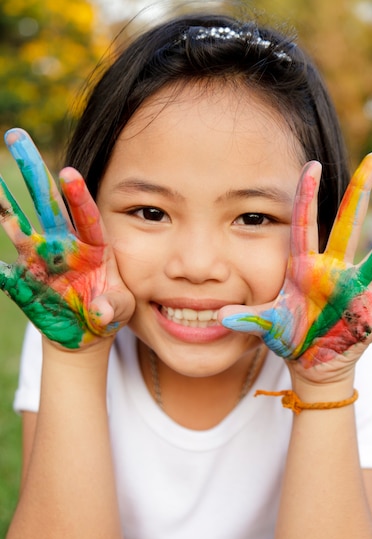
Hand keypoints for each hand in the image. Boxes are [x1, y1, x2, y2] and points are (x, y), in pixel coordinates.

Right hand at [0, 128, 134, 348]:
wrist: (85, 330)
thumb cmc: (111, 311)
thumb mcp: (121, 309)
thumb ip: (113, 307)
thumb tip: (99, 313)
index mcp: (94, 244)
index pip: (86, 215)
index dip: (78, 195)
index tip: (69, 173)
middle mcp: (63, 243)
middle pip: (47, 203)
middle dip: (33, 170)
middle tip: (16, 135)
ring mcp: (40, 257)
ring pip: (17, 224)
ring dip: (2, 204)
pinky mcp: (23, 278)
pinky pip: (2, 271)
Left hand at [220, 153, 371, 368]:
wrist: (309, 361)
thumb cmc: (288, 334)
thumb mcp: (266, 324)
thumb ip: (247, 318)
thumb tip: (219, 316)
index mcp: (306, 269)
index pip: (305, 225)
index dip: (307, 197)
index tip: (312, 164)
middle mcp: (334, 273)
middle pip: (349, 226)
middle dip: (360, 191)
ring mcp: (355, 292)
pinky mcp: (370, 318)